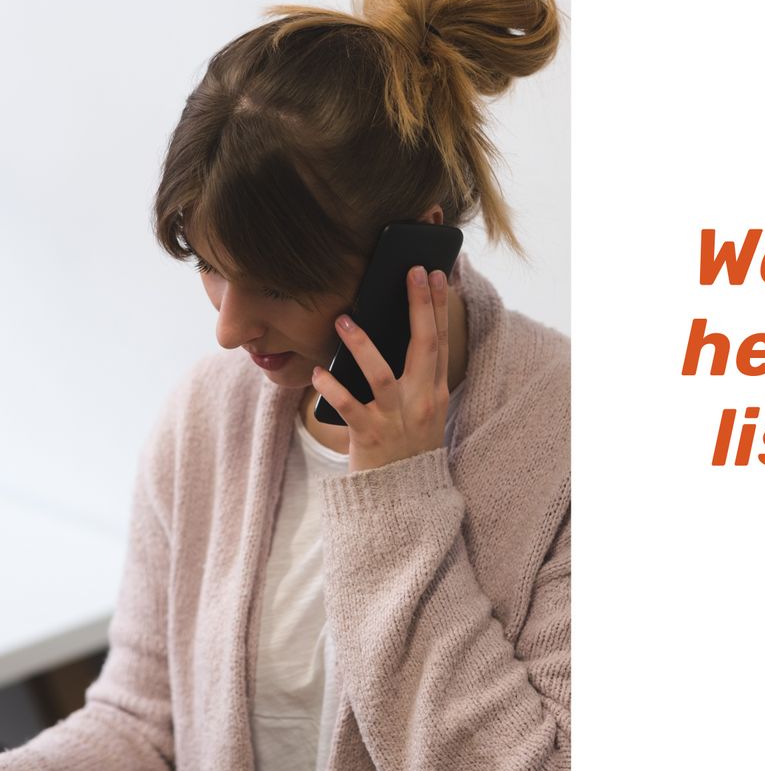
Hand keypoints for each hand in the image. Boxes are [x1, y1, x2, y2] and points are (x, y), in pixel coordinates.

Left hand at [312, 265, 450, 472]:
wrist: (402, 497)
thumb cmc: (405, 446)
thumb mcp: (420, 410)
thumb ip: (411, 376)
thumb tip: (389, 331)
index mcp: (435, 393)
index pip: (441, 341)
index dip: (438, 307)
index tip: (434, 275)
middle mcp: (421, 402)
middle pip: (424, 347)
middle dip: (419, 307)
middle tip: (410, 272)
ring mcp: (396, 420)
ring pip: (382, 375)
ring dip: (363, 345)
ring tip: (344, 319)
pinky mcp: (369, 437)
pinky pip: (349, 409)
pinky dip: (333, 389)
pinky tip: (318, 373)